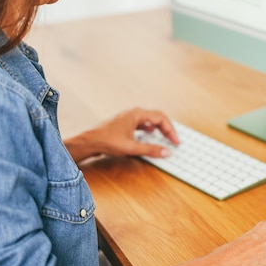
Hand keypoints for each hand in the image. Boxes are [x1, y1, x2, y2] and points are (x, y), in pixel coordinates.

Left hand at [64, 108, 178, 162]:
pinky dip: (149, 128)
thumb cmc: (107, 141)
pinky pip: (141, 123)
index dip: (171, 130)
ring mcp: (128, 117)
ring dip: (159, 127)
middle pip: (156, 117)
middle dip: (167, 128)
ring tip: (165, 136)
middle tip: (173, 140)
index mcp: (137, 114)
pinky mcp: (124, 124)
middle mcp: (133, 113)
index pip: (161, 118)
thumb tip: (166, 152)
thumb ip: (151, 149)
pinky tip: (150, 133)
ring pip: (149, 119)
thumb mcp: (132, 147)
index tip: (175, 141)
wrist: (89, 142)